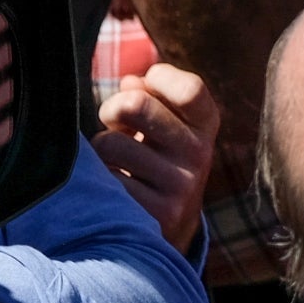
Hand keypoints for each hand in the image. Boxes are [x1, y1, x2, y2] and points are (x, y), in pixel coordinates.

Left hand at [95, 64, 221, 253]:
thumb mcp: (167, 123)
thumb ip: (151, 95)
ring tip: (115, 162)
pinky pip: (104, 180)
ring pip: (110, 144)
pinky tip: (113, 189)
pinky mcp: (155, 214)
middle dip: (112, 109)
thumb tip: (130, 83)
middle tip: (113, 122)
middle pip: (136, 105)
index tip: (141, 87)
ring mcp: (179, 186)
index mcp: (204, 125)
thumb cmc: (159, 158)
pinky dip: (98, 181)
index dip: (158, 78)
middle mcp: (199, 154)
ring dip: (100, 151)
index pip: (188, 89)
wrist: (172, 224)